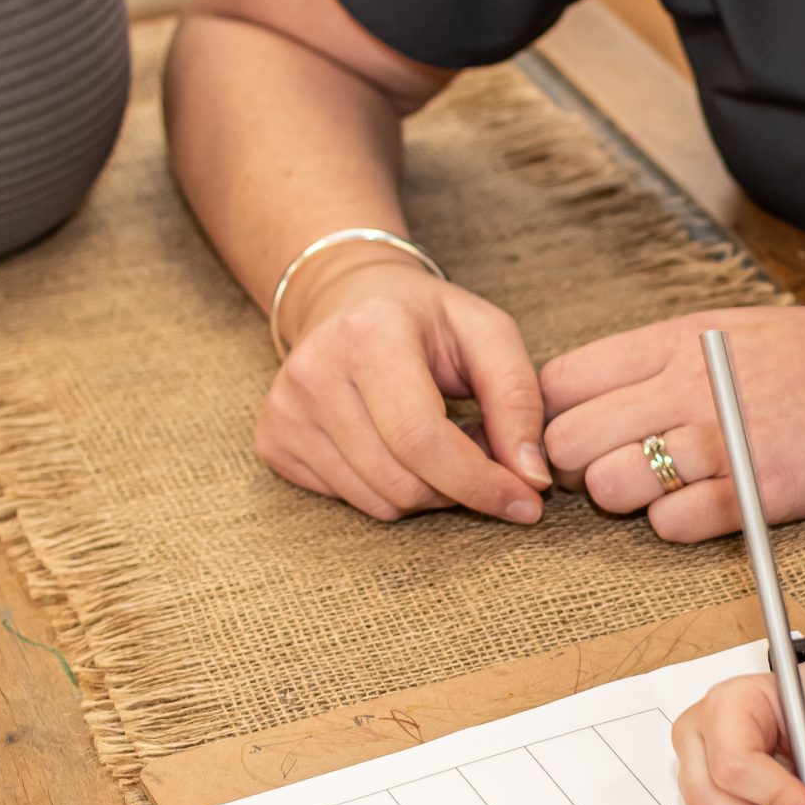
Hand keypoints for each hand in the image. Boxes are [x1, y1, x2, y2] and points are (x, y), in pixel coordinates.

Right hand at [258, 257, 552, 522]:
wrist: (348, 299)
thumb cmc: (428, 321)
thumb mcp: (489, 335)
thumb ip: (519, 401)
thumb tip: (531, 479)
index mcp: (369, 333)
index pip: (423, 440)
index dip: (481, 483)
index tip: (527, 504)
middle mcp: (314, 372)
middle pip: (402, 480)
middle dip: (460, 489)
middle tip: (485, 458)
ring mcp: (286, 410)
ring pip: (379, 501)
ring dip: (430, 493)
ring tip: (443, 445)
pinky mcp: (274, 440)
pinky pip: (351, 502)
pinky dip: (391, 491)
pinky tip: (399, 450)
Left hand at [539, 302, 804, 541]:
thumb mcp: (729, 331)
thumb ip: (657, 361)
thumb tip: (581, 400)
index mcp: (676, 339)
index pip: (560, 382)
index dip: (551, 418)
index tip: (572, 435)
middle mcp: (689, 385)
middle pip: (569, 441)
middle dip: (578, 467)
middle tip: (613, 470)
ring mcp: (723, 440)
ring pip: (612, 489)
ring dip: (626, 499)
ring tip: (665, 488)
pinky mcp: (758, 493)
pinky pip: (672, 526)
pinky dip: (676, 526)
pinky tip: (708, 505)